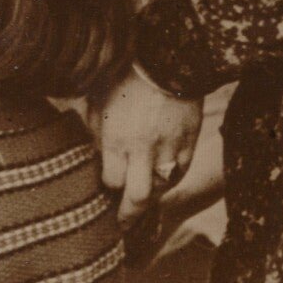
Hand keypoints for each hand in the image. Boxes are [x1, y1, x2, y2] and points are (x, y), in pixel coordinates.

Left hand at [92, 67, 202, 226]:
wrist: (170, 58)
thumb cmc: (127, 75)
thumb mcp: (100, 100)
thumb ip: (96, 128)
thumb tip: (92, 148)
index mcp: (117, 139)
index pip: (111, 182)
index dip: (107, 188)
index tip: (103, 190)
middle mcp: (143, 151)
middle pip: (137, 198)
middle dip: (128, 215)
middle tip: (122, 224)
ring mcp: (169, 149)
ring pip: (162, 189)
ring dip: (151, 199)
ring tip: (141, 203)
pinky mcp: (189, 142)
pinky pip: (181, 172)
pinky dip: (171, 180)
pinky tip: (162, 180)